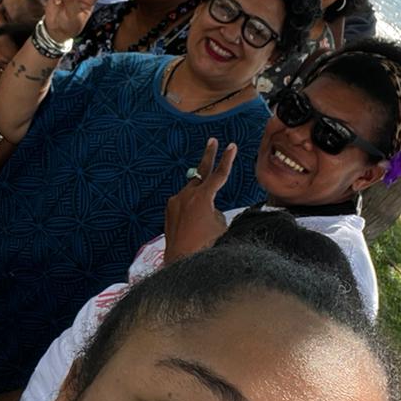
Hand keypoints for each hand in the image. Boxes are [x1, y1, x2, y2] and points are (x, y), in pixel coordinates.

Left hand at [163, 138, 236, 261]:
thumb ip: (216, 209)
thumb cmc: (205, 245)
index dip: (227, 159)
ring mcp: (176, 201)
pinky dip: (191, 208)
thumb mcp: (221, 225)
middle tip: (212, 141)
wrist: (182, 260)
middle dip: (209, 156)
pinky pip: (184, 202)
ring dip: (201, 198)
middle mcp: (187, 195)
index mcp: (203, 197)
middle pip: (201, 171)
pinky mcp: (169, 208)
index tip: (231, 146)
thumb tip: (208, 206)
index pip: (220, 174)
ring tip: (203, 222)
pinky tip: (192, 224)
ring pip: (193, 192)